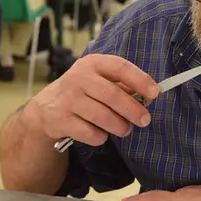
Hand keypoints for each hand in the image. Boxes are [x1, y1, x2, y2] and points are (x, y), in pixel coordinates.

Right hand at [26, 54, 158, 145]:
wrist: (46, 107)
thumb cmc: (82, 91)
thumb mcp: (99, 80)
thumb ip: (122, 85)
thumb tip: (150, 96)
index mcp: (92, 63)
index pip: (119, 67)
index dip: (139, 79)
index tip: (155, 93)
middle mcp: (78, 78)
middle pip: (112, 95)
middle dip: (133, 110)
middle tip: (145, 120)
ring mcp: (68, 99)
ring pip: (103, 117)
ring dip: (120, 126)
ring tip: (125, 129)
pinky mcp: (60, 120)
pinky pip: (90, 133)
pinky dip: (101, 137)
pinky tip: (101, 133)